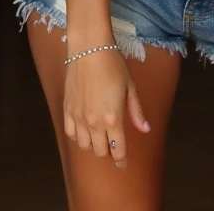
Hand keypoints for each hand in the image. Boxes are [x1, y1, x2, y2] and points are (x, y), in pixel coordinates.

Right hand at [63, 45, 150, 169]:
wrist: (89, 48)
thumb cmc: (113, 64)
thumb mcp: (130, 87)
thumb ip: (136, 111)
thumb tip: (145, 130)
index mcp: (113, 118)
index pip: (118, 150)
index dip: (122, 161)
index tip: (123, 165)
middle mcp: (94, 122)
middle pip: (101, 151)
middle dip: (109, 152)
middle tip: (113, 146)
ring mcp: (79, 117)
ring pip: (85, 146)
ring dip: (93, 144)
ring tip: (99, 136)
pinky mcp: (67, 110)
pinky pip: (71, 134)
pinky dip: (78, 136)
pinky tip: (85, 129)